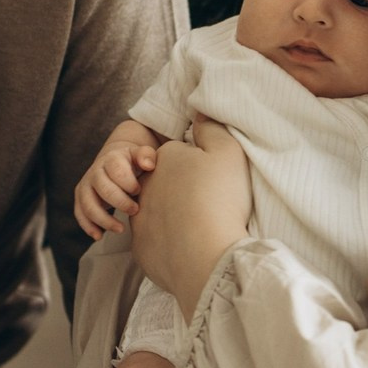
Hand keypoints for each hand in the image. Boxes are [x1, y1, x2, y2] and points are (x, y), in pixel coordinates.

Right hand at [74, 141, 157, 239]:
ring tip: (121, 229)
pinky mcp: (80, 197)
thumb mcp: (140, 155)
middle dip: (120, 202)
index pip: (117, 170)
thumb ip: (146, 156)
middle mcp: (95, 171)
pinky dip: (88, 226)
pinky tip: (99, 236)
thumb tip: (148, 165)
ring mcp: (86, 185)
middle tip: (135, 210)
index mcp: (111, 158)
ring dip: (104, 219)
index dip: (129, 183)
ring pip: (88, 204)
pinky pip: (80, 213)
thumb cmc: (132, 162)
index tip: (138, 191)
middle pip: (103, 188)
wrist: (114, 162)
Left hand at [132, 117, 251, 318]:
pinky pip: (157, 243)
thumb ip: (211, 127)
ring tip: (201, 228)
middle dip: (181, 192)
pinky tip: (191, 248)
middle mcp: (144, 187)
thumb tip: (200, 112)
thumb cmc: (219, 198)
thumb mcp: (227, 151)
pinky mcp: (142, 250)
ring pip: (158, 214)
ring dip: (174, 219)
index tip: (213, 180)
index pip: (177, 157)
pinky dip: (171, 245)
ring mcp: (139, 220)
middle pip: (165, 184)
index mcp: (163, 160)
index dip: (198, 167)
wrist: (206, 256)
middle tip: (209, 205)